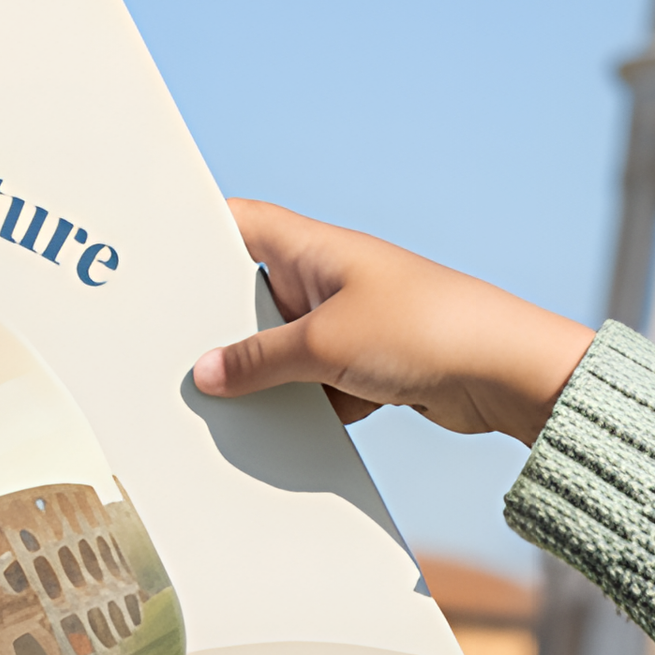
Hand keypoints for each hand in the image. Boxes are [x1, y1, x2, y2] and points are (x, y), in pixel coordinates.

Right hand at [192, 204, 596, 444]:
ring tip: (214, 403)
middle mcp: (329, 279)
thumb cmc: (427, 330)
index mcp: (315, 248)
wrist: (507, 374)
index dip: (194, 232)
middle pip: (252, 295)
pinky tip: (272, 432)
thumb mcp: (325, 345)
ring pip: (283, 348)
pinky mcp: (368, 366)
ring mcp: (350, 323)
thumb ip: (260, 359)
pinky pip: (314, 385)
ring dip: (261, 376)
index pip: (240, 222)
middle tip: (167, 351)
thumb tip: (208, 373)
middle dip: (219, 325)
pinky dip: (299, 405)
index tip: (147, 255)